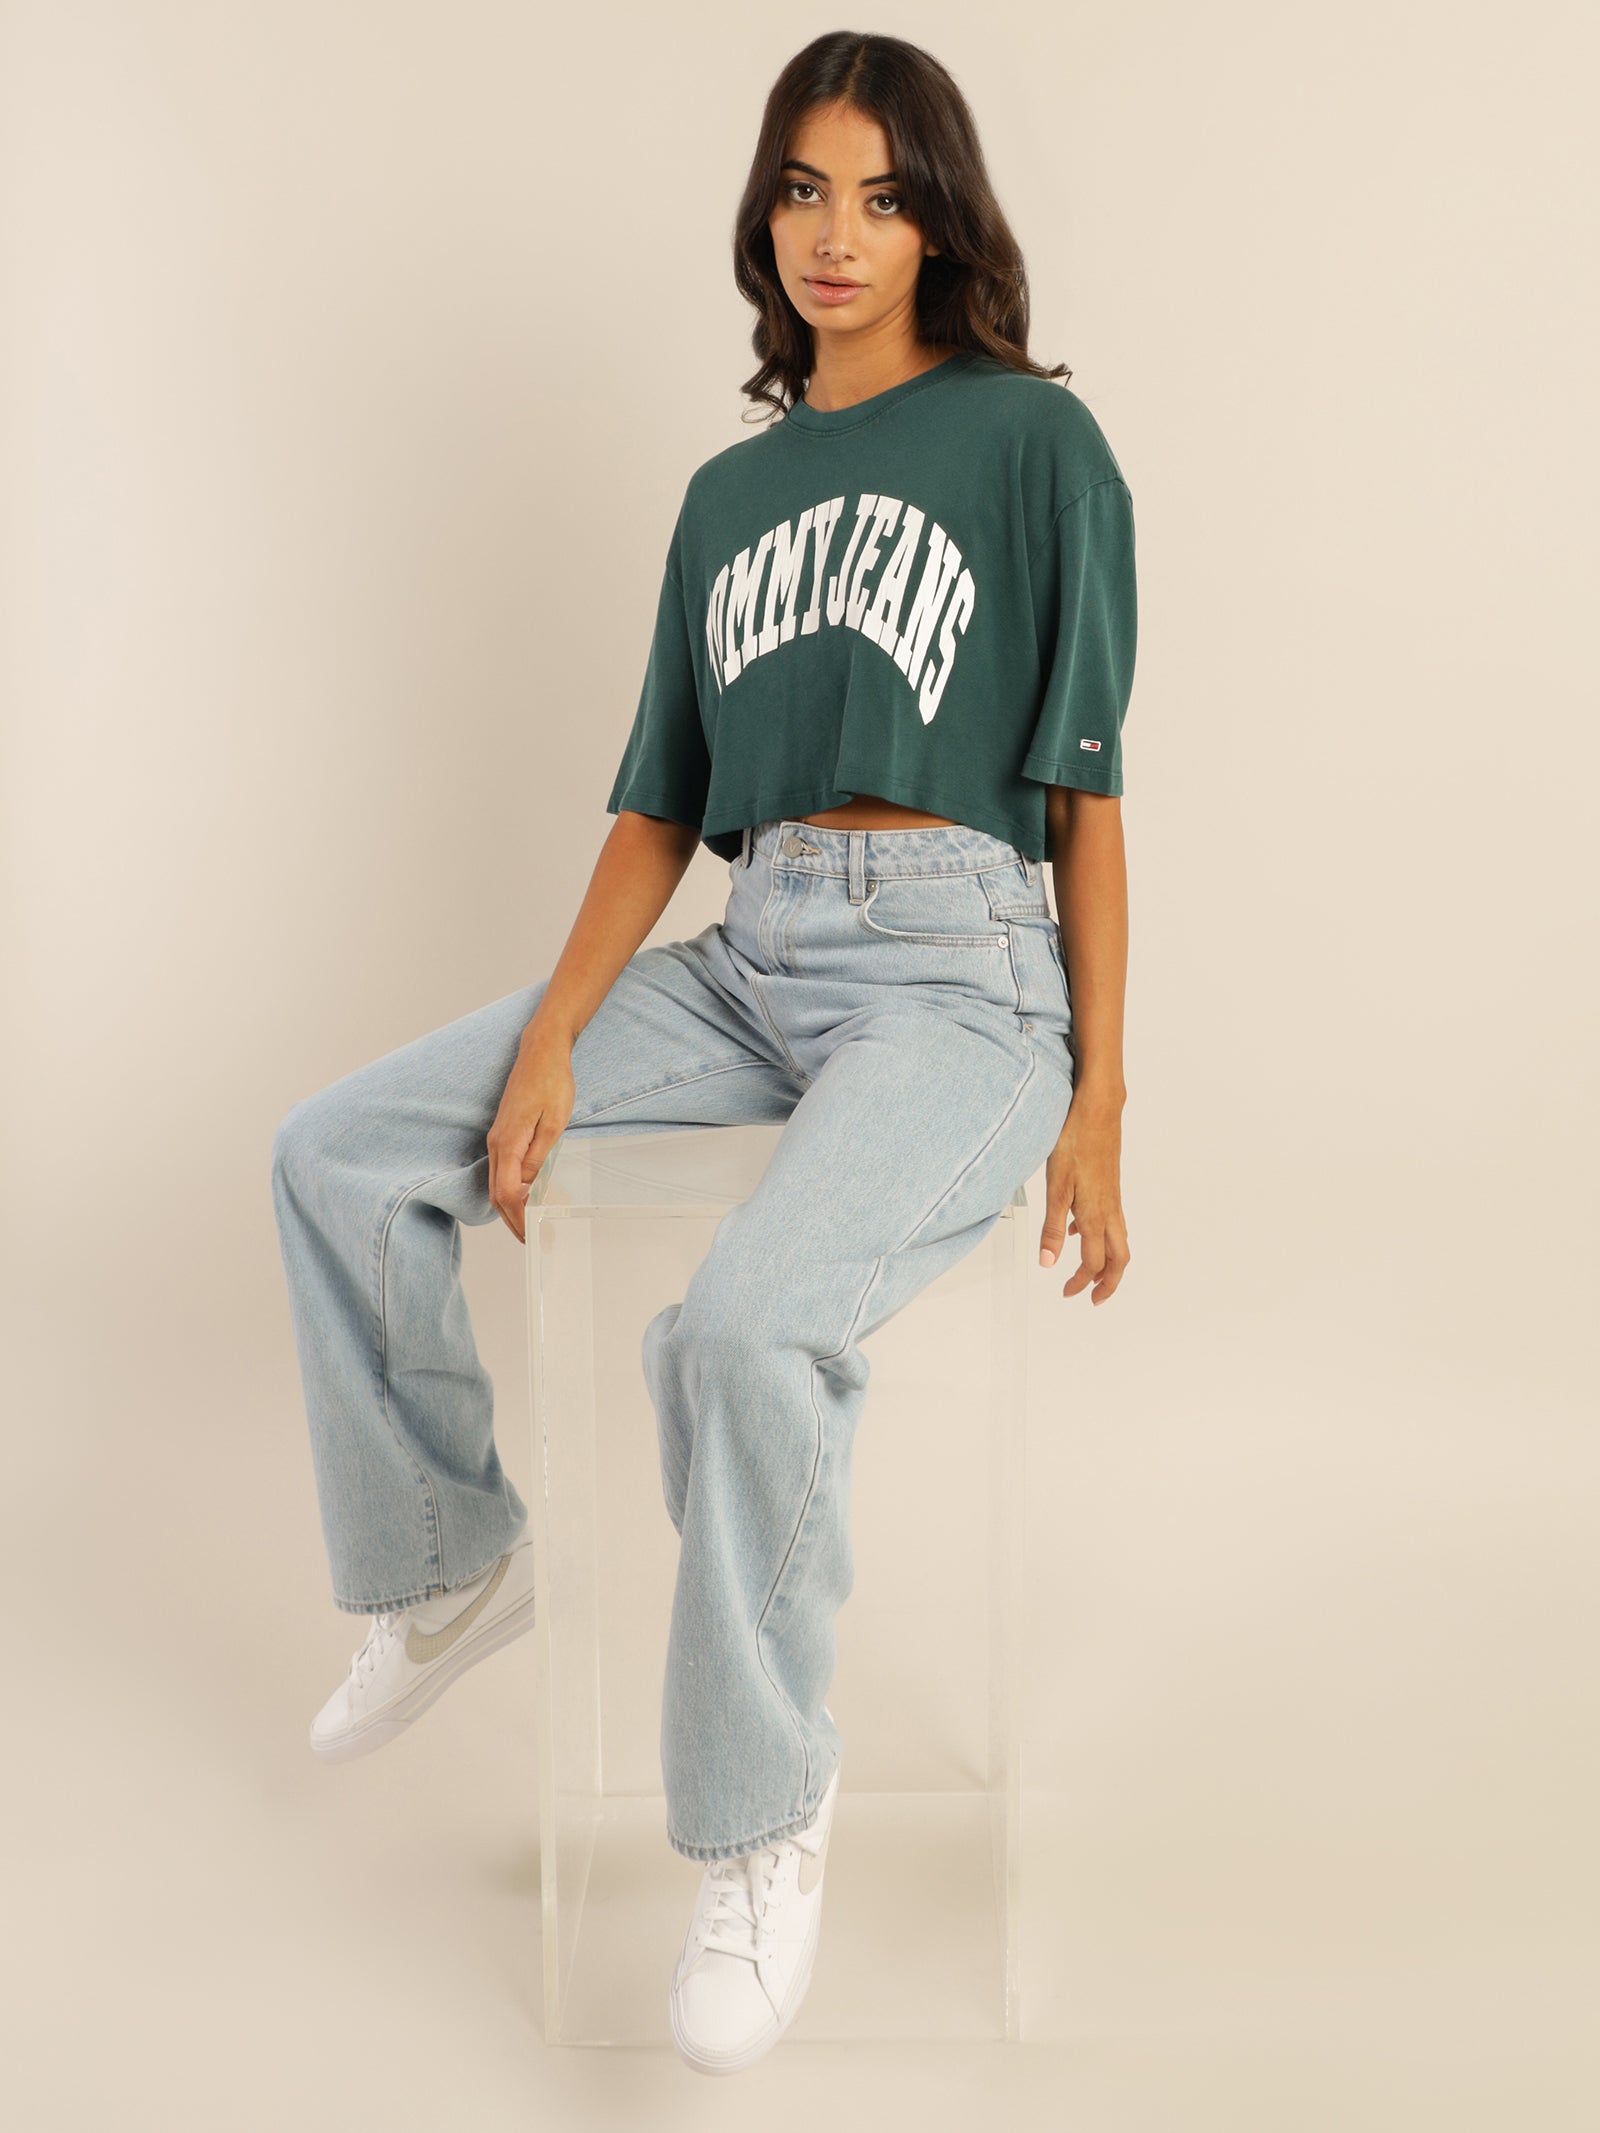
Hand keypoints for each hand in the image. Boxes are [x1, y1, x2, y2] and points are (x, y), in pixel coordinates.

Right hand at [487, 1033, 575, 1243]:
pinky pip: (502, 1172)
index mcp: (507, 1143)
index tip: (534, 1237)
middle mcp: (496, 1144)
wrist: (541, 1052)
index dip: (519, 1220)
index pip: (507, 1194)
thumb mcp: (553, 1123)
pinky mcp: (503, 1134)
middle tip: (535, 1242)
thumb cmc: (551, 1083)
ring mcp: (497, 1139)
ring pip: (497, 1185)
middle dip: (514, 1222)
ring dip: (512, 1210)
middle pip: (497, 1195)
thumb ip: (538, 1158)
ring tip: (532, 1228)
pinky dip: (511, 1192)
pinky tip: (527, 1200)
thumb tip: (526, 1189)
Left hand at [1038, 1092, 1129, 1303]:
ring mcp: (1112, 1195)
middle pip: (1119, 1257)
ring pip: (1118, 1238)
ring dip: (1107, 1259)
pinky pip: (1111, 1219)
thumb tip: (1048, 1263)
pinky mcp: (1110, 1182)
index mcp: (1095, 1214)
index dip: (1080, 1282)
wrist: (1098, 1107)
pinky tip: (1079, 1226)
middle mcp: (1109, 1208)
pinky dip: (1099, 1233)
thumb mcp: (1056, 1186)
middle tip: (1095, 1298)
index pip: (1094, 1262)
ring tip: (1090, 1271)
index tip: (1067, 1293)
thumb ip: (1052, 1226)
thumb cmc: (1075, 1139)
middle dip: (1109, 1282)